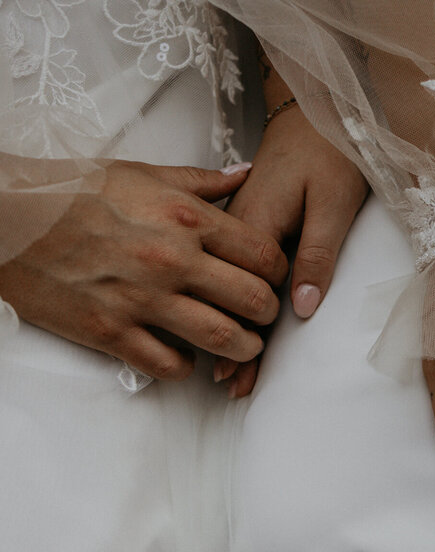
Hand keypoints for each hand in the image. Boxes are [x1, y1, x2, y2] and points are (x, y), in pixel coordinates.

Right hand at [0, 160, 287, 379]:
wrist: (3, 216)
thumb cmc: (71, 192)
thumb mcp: (141, 173)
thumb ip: (201, 182)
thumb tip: (246, 174)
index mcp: (185, 218)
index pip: (263, 254)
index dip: (279, 273)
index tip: (275, 280)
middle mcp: (171, 259)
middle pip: (253, 300)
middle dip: (268, 315)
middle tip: (264, 318)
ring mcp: (141, 298)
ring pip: (222, 337)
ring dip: (242, 348)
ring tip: (242, 346)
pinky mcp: (110, 331)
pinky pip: (168, 364)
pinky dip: (185, 366)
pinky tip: (184, 356)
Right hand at [217, 103, 368, 395]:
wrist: (314, 109)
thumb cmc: (329, 153)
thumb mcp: (333, 203)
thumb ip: (317, 253)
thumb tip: (304, 307)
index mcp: (255, 223)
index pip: (251, 296)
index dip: (251, 339)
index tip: (245, 377)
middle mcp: (235, 228)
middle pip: (231, 298)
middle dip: (231, 345)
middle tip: (234, 388)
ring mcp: (230, 226)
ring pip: (221, 286)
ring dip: (222, 329)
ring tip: (223, 373)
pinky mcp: (235, 222)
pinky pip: (220, 270)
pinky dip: (218, 298)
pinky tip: (215, 323)